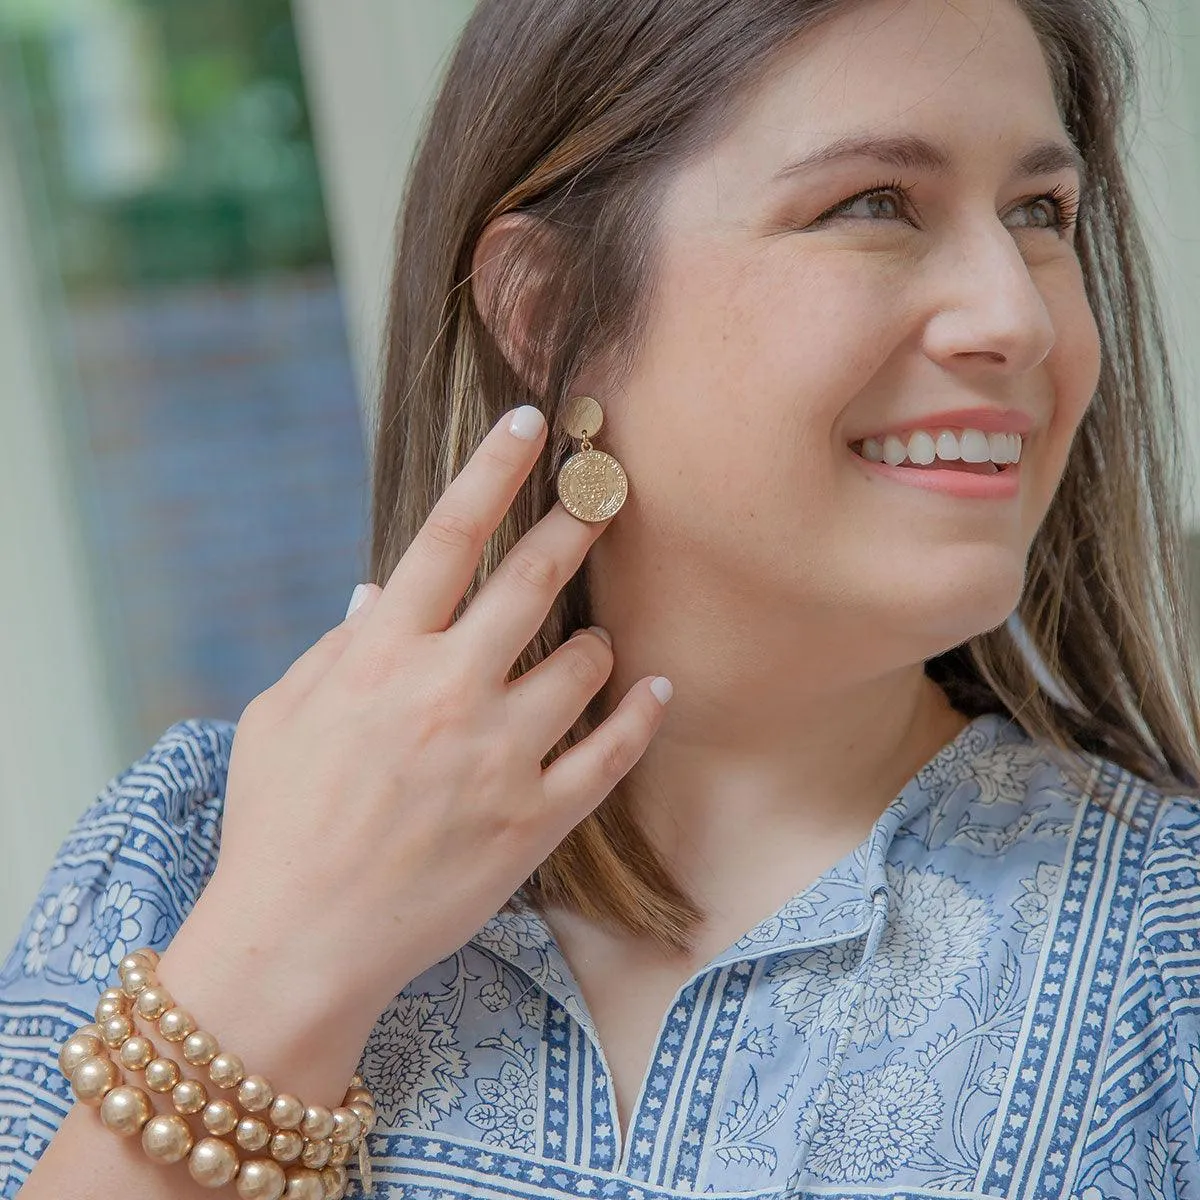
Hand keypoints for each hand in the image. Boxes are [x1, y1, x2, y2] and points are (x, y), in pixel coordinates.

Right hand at [200, 405, 670, 1016]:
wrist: (299, 941)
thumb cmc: (276, 821)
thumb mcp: (280, 716)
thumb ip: (338, 649)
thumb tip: (379, 592)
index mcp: (382, 656)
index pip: (448, 535)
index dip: (493, 468)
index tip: (533, 422)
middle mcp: (449, 691)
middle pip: (534, 580)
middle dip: (580, 522)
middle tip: (611, 491)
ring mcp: (500, 756)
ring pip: (584, 664)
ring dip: (595, 644)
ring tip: (591, 647)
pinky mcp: (535, 819)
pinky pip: (611, 751)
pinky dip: (640, 714)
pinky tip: (656, 689)